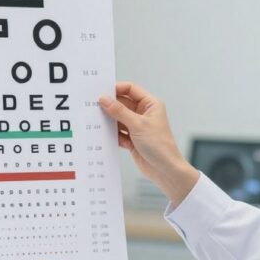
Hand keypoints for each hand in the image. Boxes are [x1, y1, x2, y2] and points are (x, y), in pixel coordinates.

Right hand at [99, 81, 199, 205]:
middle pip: (122, 103)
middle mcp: (144, 113)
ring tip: (97, 121)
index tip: (102, 92)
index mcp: (150, 104)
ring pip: (118, 118)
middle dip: (110, 106)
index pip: (131, 89)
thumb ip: (119, 111)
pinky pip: (117, 132)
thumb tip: (104, 99)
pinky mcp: (131, 139)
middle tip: (94, 106)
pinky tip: (104, 135)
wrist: (165, 170)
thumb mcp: (138, 125)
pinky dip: (111, 133)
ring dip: (109, 120)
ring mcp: (137, 126)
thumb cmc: (160, 145)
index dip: (116, 89)